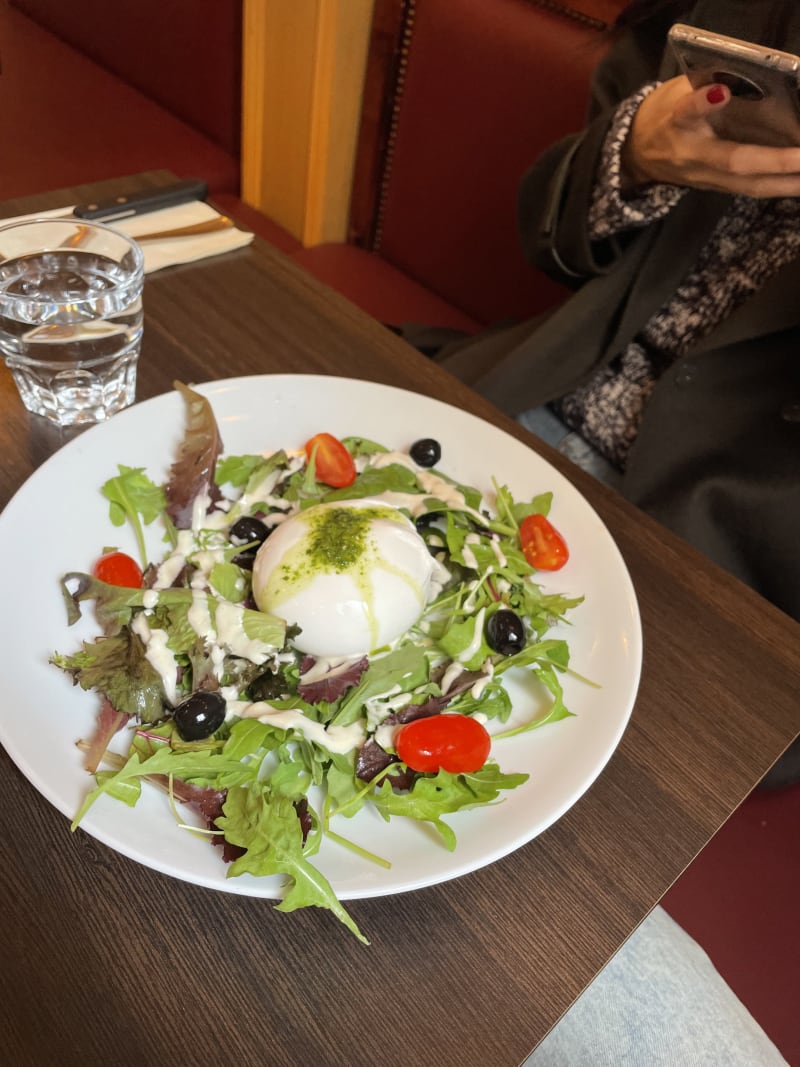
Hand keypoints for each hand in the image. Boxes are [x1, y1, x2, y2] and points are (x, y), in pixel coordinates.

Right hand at [622, 76, 799, 196]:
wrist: (636, 154)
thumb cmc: (662, 115)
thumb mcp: (675, 92)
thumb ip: (704, 87)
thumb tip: (736, 83)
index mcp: (676, 124)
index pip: (687, 113)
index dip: (702, 103)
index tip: (722, 91)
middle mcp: (692, 156)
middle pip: (734, 163)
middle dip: (774, 161)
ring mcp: (705, 177)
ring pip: (747, 184)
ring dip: (785, 183)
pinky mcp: (715, 187)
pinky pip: (750, 189)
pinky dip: (779, 186)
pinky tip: (799, 182)